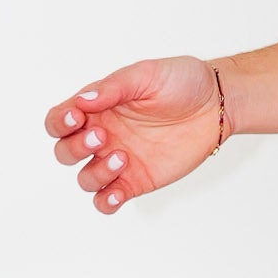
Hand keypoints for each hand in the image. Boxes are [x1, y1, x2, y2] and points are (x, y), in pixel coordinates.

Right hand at [44, 57, 225, 215]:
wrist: (217, 105)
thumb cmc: (181, 82)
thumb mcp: (146, 75)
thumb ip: (113, 88)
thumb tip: (82, 101)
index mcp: (98, 108)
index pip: (59, 120)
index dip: (59, 122)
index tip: (78, 117)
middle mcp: (103, 135)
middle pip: (65, 152)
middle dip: (76, 147)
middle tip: (104, 136)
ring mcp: (118, 160)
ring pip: (85, 179)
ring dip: (95, 173)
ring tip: (122, 157)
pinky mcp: (137, 180)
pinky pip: (108, 199)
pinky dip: (105, 202)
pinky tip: (116, 195)